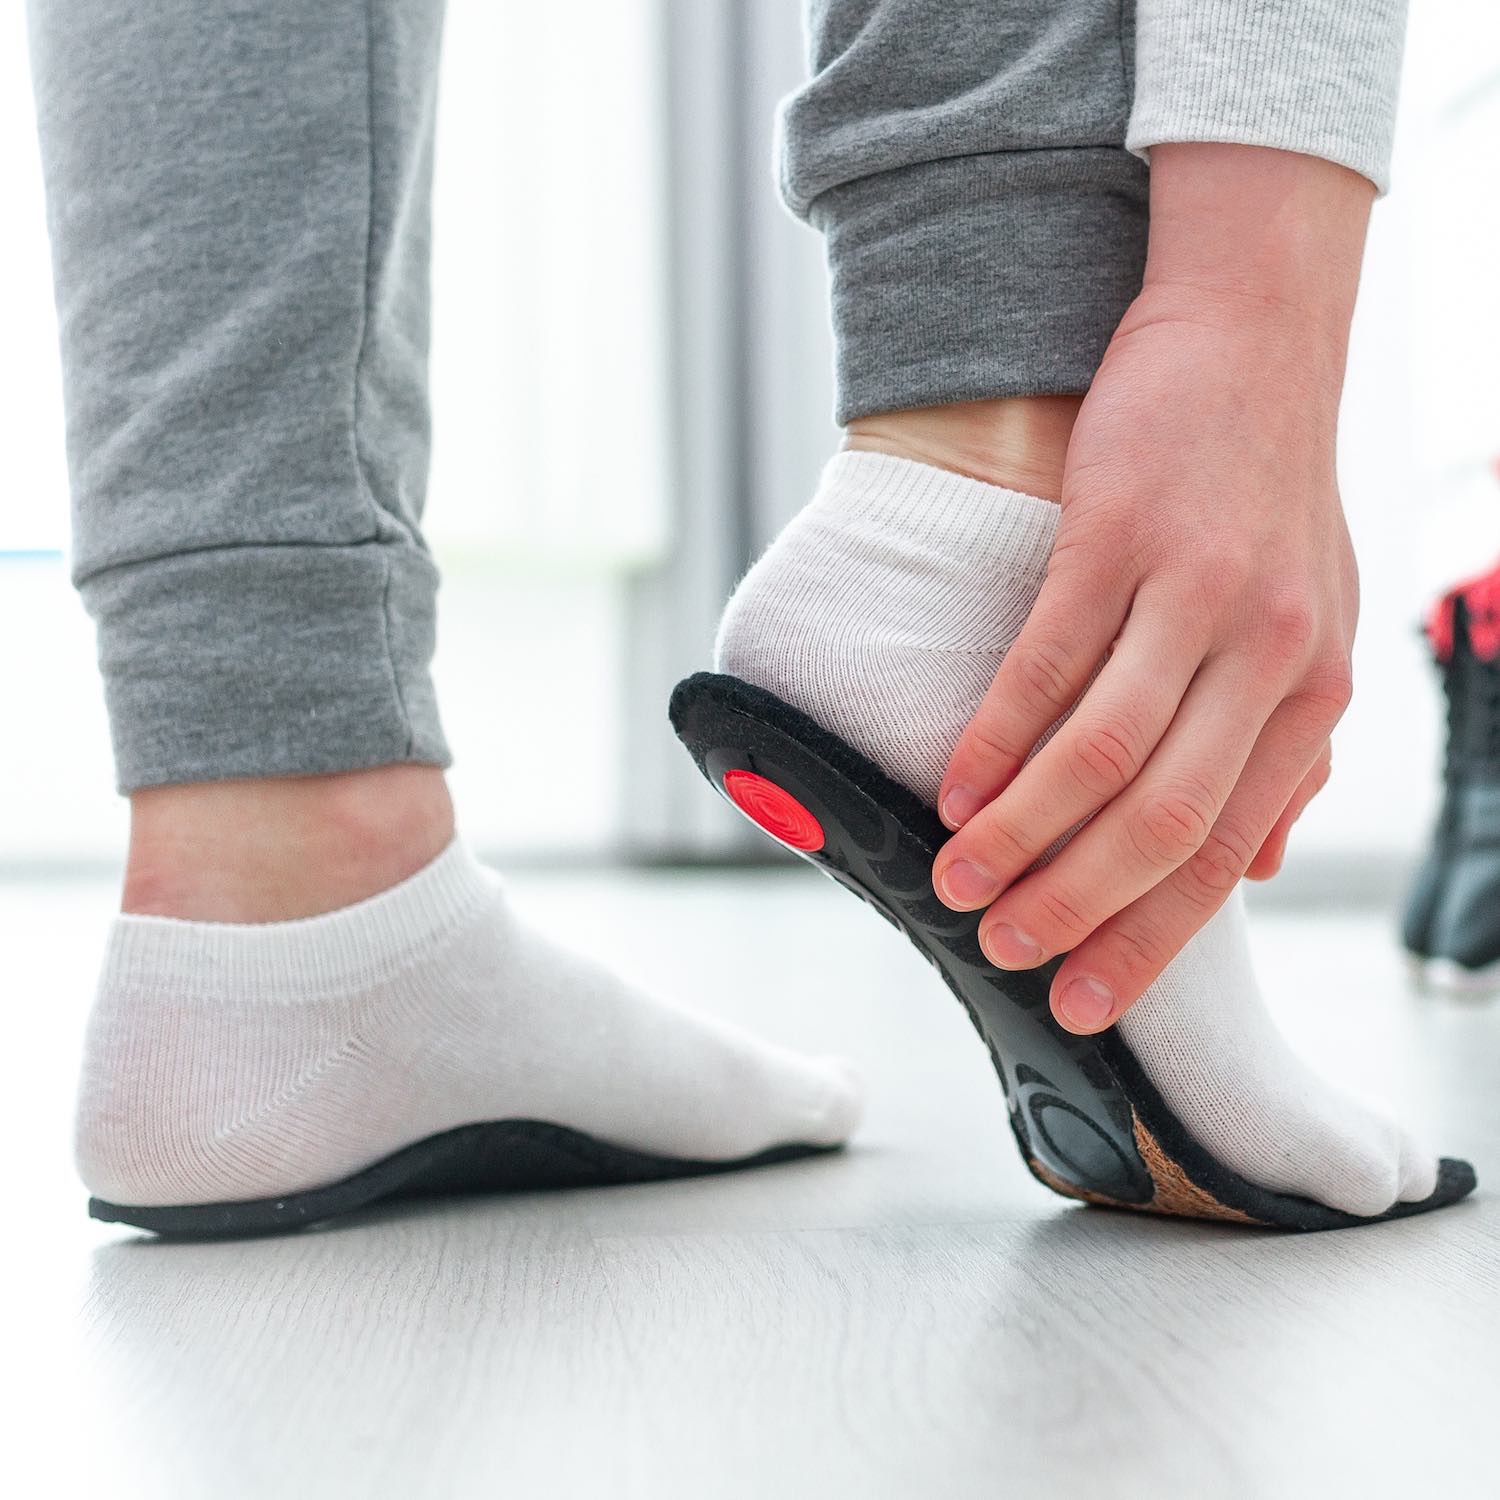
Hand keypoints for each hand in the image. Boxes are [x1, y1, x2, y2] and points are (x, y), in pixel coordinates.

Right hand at [930, 144, 1371, 1034]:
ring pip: (1099, 755)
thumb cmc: (1271, 493)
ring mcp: (1194, 593)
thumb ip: (1289, 753)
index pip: (1225, 849)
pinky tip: (956, 788)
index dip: (1149, 936)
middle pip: (1162, 821)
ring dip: (1019, 836)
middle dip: (1075, 906)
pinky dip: (995, 738)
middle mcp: (1270, 656)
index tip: (1085, 998)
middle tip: (1004, 953)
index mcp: (1314, 695)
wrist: (1255, 340)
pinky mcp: (1120, 536)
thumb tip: (1261, 865)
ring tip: (957, 883)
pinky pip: (1049, 664)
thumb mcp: (1315, 629)